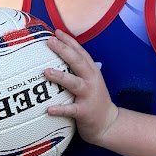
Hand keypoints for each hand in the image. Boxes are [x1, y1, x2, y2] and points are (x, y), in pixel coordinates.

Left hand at [44, 29, 118, 144]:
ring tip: (46, 72)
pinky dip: (60, 109)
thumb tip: (60, 56)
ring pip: (74, 83)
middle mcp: (91, 80)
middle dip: (64, 51)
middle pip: (78, 62)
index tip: (56, 32)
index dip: (69, 41)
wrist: (109, 123)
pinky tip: (49, 109)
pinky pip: (71, 110)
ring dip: (61, 77)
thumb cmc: (94, 99)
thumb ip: (78, 69)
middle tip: (50, 42)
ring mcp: (88, 95)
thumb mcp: (90, 80)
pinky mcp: (84, 111)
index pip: (80, 52)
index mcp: (92, 71)